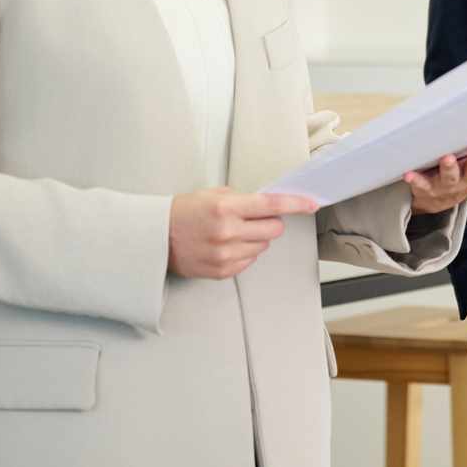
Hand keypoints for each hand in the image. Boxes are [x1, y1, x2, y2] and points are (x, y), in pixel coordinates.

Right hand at [168, 189, 315, 279]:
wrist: (154, 238)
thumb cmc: (184, 212)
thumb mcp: (212, 194)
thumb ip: (243, 199)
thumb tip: (269, 205)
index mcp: (226, 208)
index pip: (272, 205)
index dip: (296, 204)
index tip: (312, 204)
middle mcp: (228, 232)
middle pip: (274, 229)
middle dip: (269, 223)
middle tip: (252, 219)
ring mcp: (225, 254)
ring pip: (263, 247)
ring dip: (255, 239)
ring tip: (232, 233)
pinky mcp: (221, 271)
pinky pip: (249, 261)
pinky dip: (244, 253)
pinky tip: (226, 246)